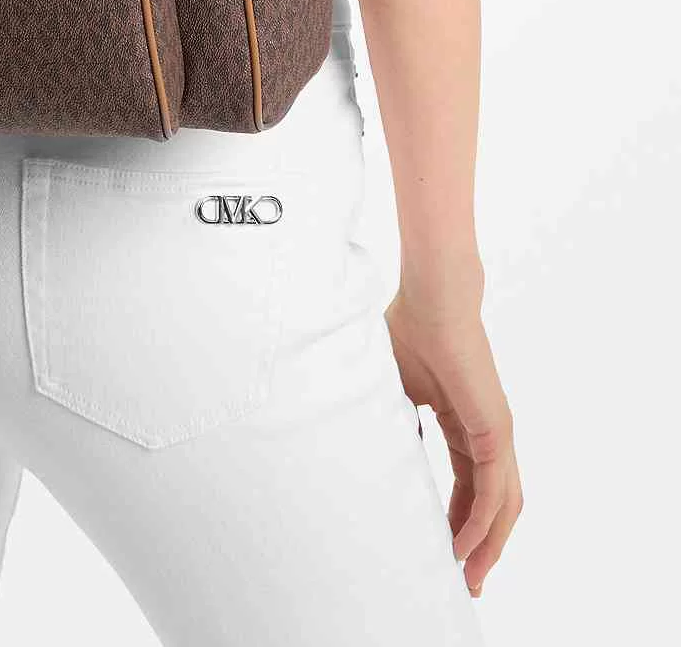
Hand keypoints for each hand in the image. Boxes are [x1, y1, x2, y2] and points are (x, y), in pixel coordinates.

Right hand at [385, 287, 522, 597]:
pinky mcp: (495, 428)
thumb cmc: (409, 328)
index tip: (443, 549)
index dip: (458, 520)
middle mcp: (487, 432)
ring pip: (502, 505)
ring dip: (488, 544)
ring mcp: (496, 431)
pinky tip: (464, 545)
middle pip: (491, 504)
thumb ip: (393, 420)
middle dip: (479, 545)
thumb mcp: (394, 387)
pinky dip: (482, 522)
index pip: (468, 485)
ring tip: (468, 575)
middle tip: (462, 580)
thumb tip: (377, 450)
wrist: (432, 297)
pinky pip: (494, 490)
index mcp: (465, 422)